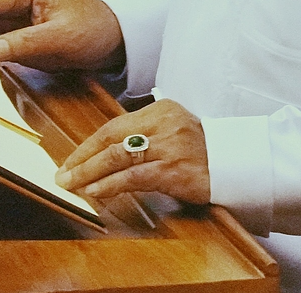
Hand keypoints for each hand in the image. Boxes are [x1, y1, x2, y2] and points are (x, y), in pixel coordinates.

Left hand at [55, 99, 208, 204]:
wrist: (238, 165)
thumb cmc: (204, 153)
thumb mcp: (173, 132)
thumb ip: (144, 136)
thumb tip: (105, 154)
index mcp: (160, 109)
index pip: (114, 126)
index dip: (88, 145)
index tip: (71, 160)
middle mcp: (163, 123)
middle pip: (110, 138)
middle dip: (82, 158)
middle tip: (62, 174)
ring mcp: (169, 146)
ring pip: (117, 156)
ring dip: (89, 173)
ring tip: (72, 184)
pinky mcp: (173, 170)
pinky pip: (134, 176)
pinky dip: (110, 184)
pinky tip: (96, 191)